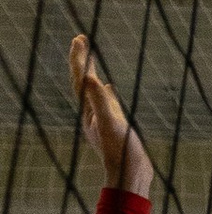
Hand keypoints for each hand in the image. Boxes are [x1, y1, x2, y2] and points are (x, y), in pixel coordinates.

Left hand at [69, 35, 149, 198]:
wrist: (130, 175)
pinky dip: (104, 90)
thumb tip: (92, 79)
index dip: (79, 58)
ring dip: (91, 73)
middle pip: (83, 82)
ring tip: (90, 58)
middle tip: (81, 39)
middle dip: (81, 61)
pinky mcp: (113, 125)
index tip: (79, 38)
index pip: (81, 78)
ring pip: (93, 90)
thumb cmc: (122, 153)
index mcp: (89, 110)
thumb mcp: (112, 125)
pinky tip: (110, 88)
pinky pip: (105, 101)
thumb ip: (102, 102)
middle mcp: (92, 113)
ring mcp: (102, 119)